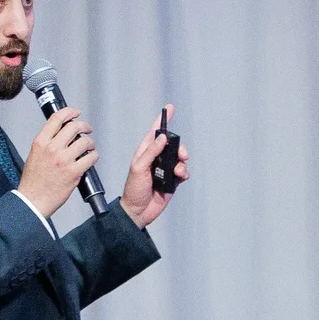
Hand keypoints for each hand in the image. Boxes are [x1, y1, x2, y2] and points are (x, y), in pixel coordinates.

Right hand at [18, 105, 96, 219]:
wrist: (33, 200)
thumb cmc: (33, 181)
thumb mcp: (34, 155)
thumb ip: (47, 143)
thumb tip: (62, 136)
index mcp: (40, 142)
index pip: (57, 119)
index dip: (69, 112)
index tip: (75, 113)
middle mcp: (52, 148)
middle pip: (74, 127)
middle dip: (84, 126)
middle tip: (87, 129)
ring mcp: (63, 160)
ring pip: (85, 142)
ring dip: (90, 143)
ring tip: (90, 147)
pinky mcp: (73, 172)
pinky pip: (90, 158)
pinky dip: (94, 156)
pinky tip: (91, 158)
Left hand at [120, 105, 186, 228]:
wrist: (138, 211)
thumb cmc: (133, 189)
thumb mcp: (139, 168)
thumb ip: (151, 152)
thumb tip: (163, 137)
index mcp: (145, 152)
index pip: (155, 133)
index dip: (162, 120)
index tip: (170, 108)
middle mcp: (156, 158)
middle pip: (173, 145)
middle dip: (180, 147)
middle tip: (182, 154)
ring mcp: (165, 169)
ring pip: (180, 158)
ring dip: (182, 162)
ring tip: (179, 171)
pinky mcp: (172, 180)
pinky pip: (183, 172)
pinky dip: (184, 173)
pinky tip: (181, 177)